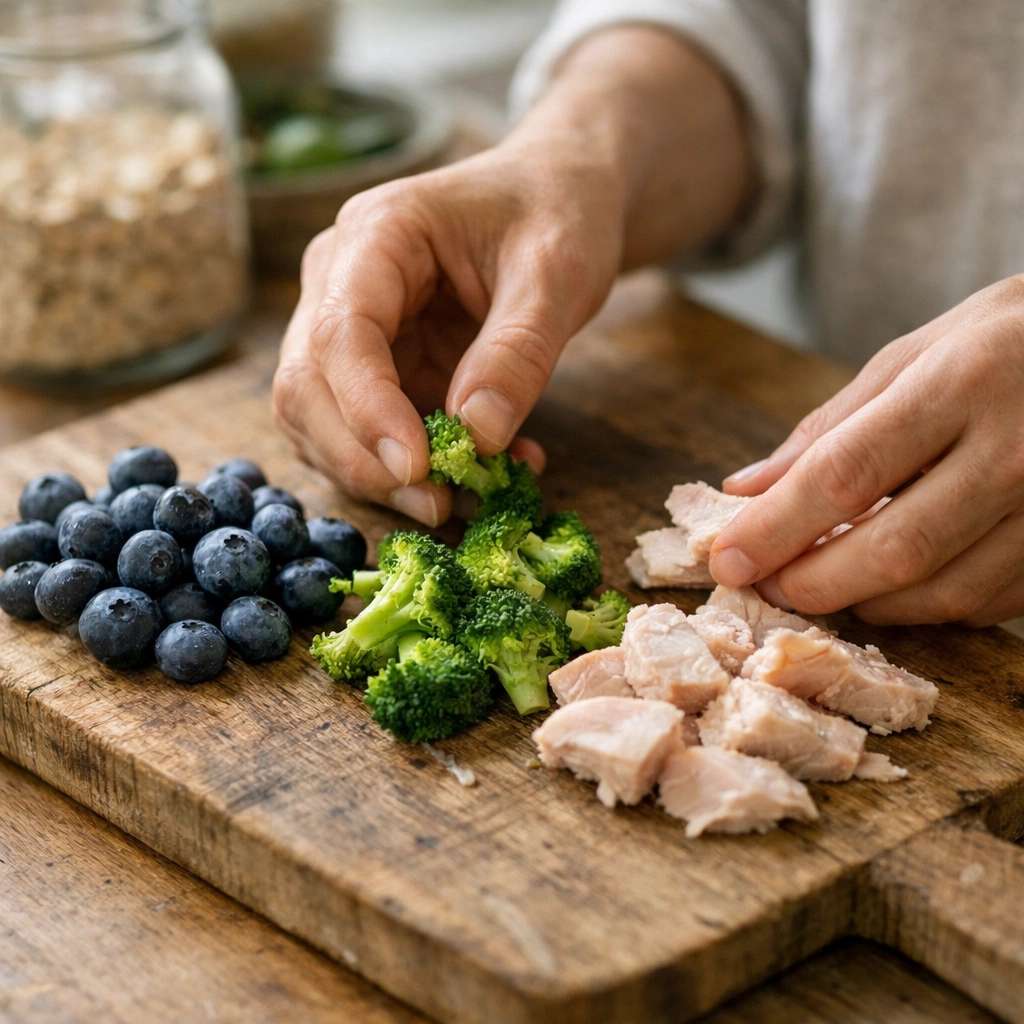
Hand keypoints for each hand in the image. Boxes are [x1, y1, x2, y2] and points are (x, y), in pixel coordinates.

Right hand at [272, 144, 621, 525]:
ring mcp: (350, 331)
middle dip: (364, 459)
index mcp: (376, 235)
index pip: (340, 333)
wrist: (557, 198)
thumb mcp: (557, 274)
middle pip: (307, 387)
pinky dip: (409, 474)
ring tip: (460, 503)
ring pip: (320, 424)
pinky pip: (367, 436)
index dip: (368, 410)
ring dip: (379, 478)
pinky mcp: (376, 372)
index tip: (419, 467)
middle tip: (440, 506)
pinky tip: (478, 477)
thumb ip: (518, 352)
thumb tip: (478, 436)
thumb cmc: (557, 213)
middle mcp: (340, 282)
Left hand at [710, 274, 1023, 625]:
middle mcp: (1016, 450)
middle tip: (767, 584)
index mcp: (960, 384)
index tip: (727, 559)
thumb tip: (747, 489)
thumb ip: (828, 427)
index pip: (846, 474)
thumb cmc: (1005, 338)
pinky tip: (892, 583)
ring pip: (943, 592)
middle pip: (894, 550)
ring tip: (822, 582)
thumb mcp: (912, 355)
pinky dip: (925, 604)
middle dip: (812, 582)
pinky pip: (987, 602)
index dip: (776, 528)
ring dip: (866, 602)